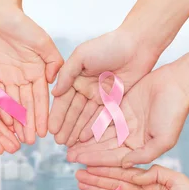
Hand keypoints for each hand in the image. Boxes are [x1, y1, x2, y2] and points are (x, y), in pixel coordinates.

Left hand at [0, 6, 63, 143]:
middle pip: (25, 105)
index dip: (42, 115)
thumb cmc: (21, 22)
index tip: (45, 132)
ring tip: (13, 139)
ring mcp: (5, 78)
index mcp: (36, 71)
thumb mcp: (42, 41)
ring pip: (9, 104)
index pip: (40, 98)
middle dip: (27, 124)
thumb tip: (56, 82)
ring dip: (12, 122)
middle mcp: (22, 78)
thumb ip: (53, 61)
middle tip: (27, 143)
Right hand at [48, 27, 159, 146]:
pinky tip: (85, 139)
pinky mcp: (114, 101)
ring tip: (69, 144)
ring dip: (77, 130)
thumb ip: (66, 74)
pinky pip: (102, 117)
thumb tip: (54, 93)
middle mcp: (86, 87)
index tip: (51, 129)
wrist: (137, 45)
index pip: (63, 100)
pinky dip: (93, 128)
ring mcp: (100, 95)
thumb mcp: (81, 56)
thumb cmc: (108, 45)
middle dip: (66, 127)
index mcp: (76, 77)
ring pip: (86, 117)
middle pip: (74, 111)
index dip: (57, 115)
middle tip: (59, 142)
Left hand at [66, 66, 188, 166]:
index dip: (97, 161)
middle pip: (105, 148)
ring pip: (101, 134)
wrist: (178, 84)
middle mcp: (132, 137)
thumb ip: (144, 154)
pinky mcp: (121, 107)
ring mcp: (126, 122)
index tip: (80, 164)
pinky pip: (102, 117)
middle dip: (87, 153)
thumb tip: (125, 165)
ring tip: (68, 145)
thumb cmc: (175, 112)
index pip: (115, 158)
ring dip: (86, 140)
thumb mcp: (163, 139)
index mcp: (141, 147)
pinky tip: (77, 128)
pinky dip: (90, 124)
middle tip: (68, 157)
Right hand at [75, 165, 188, 189]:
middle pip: (115, 185)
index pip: (124, 173)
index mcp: (151, 180)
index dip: (107, 169)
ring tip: (80, 186)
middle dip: (96, 180)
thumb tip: (133, 173)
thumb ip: (155, 173)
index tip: (91, 164)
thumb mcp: (178, 181)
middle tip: (78, 175)